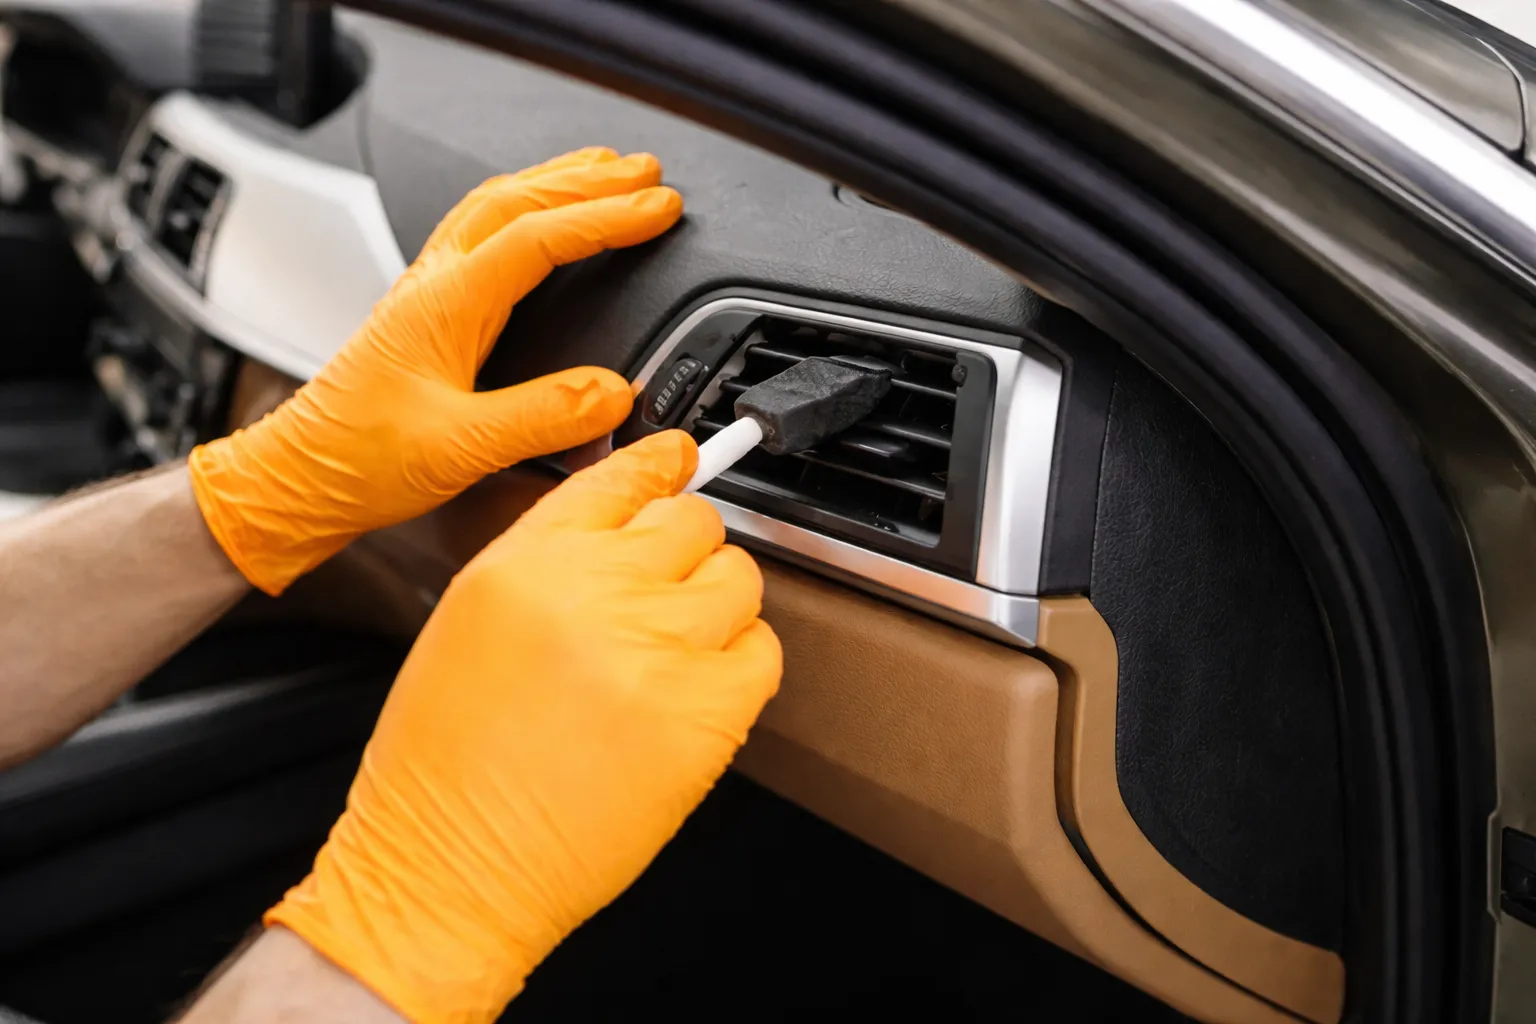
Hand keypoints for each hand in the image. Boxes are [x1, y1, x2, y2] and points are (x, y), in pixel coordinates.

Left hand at [190, 147, 682, 594]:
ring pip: (495, 206)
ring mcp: (426, 291)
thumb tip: (612, 393)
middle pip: (518, 199)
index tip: (659, 208)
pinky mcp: (425, 310)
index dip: (606, 217)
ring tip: (606, 173)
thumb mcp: (459, 448)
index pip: (539, 237)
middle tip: (647, 174)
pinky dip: (525, 210)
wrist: (299, 478)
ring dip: (556, 182)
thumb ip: (542, 418)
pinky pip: (481, 232)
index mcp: (444, 303)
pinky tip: (540, 219)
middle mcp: (434, 284)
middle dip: (590, 180)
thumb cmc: (359, 460)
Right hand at [264, 431, 781, 1023]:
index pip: (623, 477)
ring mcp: (658, 649)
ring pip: (738, 579)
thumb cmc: (444, 768)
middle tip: (663, 596)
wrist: (450, 873)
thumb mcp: (472, 624)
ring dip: (716, 607)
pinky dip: (741, 667)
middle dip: (685, 552)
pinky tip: (695, 693)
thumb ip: (552, 561)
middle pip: (694, 521)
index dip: (662, 466)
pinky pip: (762, 653)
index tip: (682, 462)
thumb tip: (629, 527)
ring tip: (672, 654)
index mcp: (527, 563)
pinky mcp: (706, 714)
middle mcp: (596, 591)